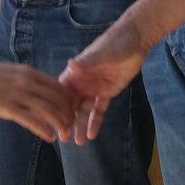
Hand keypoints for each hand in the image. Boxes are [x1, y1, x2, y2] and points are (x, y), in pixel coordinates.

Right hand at [0, 59, 76, 142]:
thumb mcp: (10, 72)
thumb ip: (25, 81)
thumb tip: (36, 92)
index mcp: (29, 72)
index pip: (58, 86)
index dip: (68, 99)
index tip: (71, 110)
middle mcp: (28, 81)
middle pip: (58, 98)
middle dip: (68, 113)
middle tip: (71, 124)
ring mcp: (19, 95)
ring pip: (49, 110)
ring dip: (60, 123)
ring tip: (64, 133)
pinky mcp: (9, 108)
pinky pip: (33, 121)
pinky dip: (45, 130)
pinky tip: (50, 137)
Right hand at [60, 16, 151, 142]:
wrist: (134, 41)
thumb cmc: (114, 42)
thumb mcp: (100, 53)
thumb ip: (86, 62)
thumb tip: (71, 65)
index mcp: (75, 73)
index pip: (61, 92)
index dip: (55, 106)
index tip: (49, 122)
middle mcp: (81, 83)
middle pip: (71, 105)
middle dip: (66, 121)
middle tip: (63, 138)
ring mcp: (94, 89)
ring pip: (84, 111)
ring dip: (80, 125)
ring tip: (77, 142)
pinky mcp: (107, 93)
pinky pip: (99, 110)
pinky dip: (95, 122)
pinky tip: (92, 136)